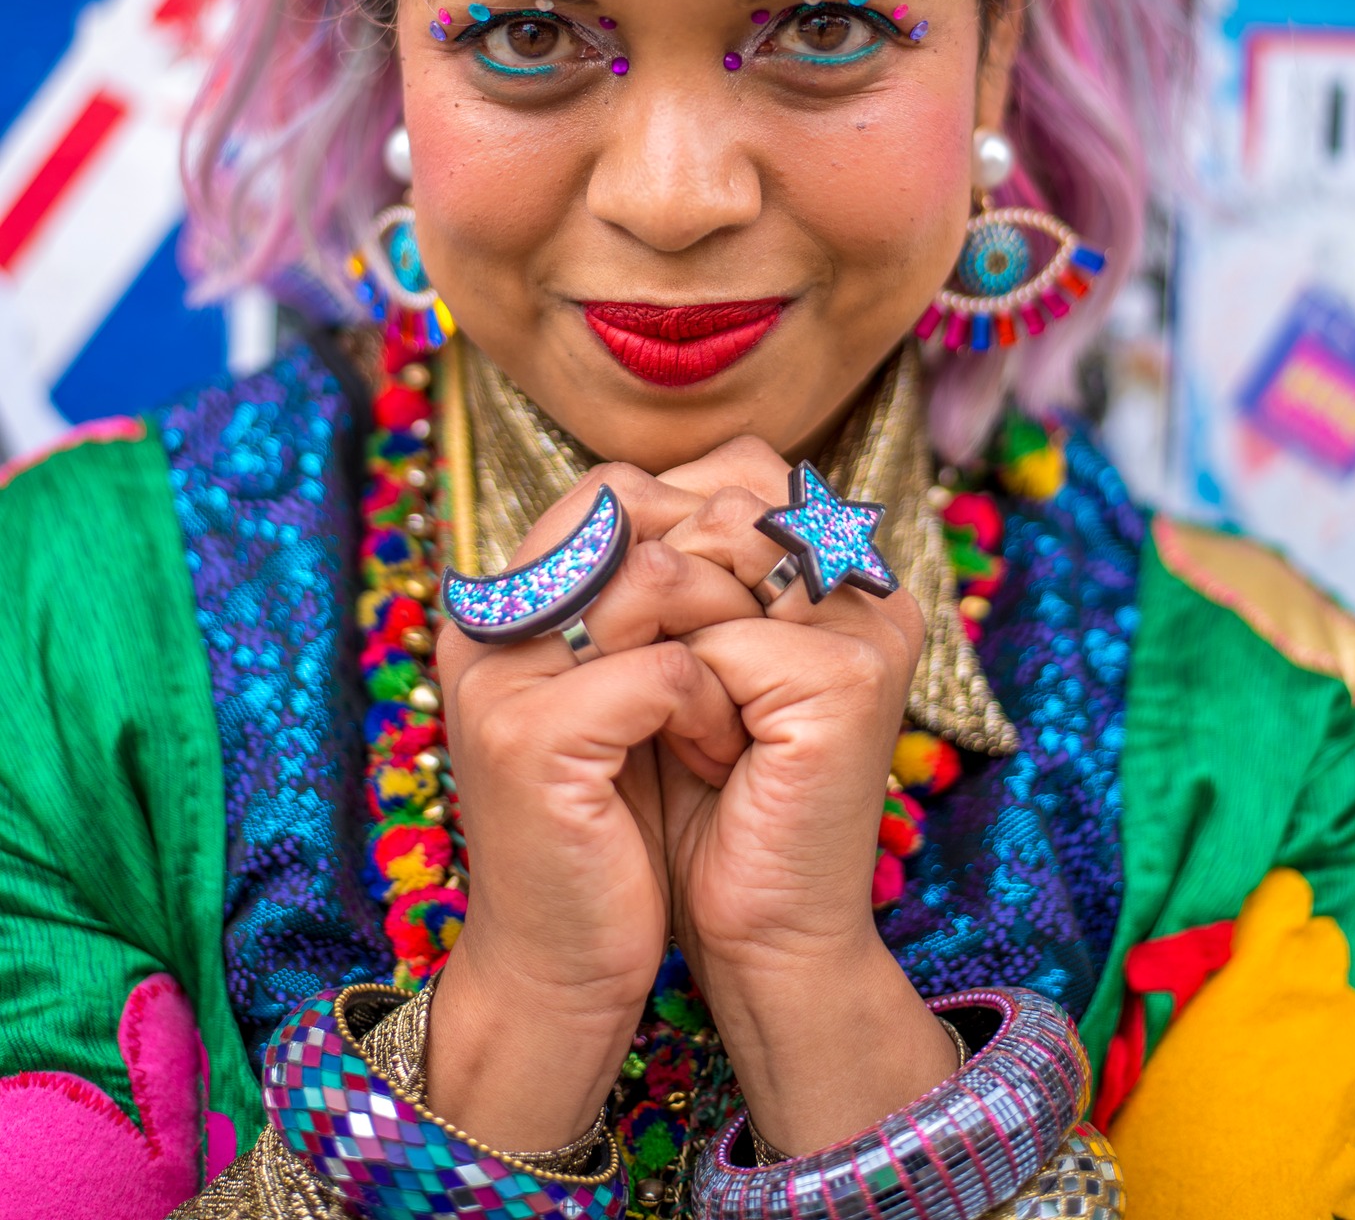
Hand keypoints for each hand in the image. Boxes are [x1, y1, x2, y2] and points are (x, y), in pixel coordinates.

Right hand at [427, 464, 752, 1148]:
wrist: (564, 966)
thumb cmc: (616, 822)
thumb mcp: (636, 688)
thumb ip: (657, 600)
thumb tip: (750, 500)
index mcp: (509, 599)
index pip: (613, 486)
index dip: (706, 521)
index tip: (761, 590)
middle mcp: (489, 619)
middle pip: (627, 509)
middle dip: (722, 565)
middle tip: (766, 634)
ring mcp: (499, 675)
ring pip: (654, 576)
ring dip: (724, 639)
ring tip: (739, 705)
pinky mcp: (531, 739)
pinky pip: (662, 669)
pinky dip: (710, 708)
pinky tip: (717, 753)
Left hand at [653, 439, 957, 1151]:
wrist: (755, 931)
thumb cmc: (703, 797)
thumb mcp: (678, 653)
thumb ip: (670, 563)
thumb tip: (607, 487)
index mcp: (838, 561)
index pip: (734, 469)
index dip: (655, 530)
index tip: (623, 619)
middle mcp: (865, 578)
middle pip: (716, 504)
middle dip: (646, 584)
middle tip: (646, 678)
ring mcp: (866, 623)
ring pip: (703, 562)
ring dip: (656, 642)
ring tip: (676, 717)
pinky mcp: (849, 678)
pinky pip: (714, 640)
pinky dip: (680, 701)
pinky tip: (709, 760)